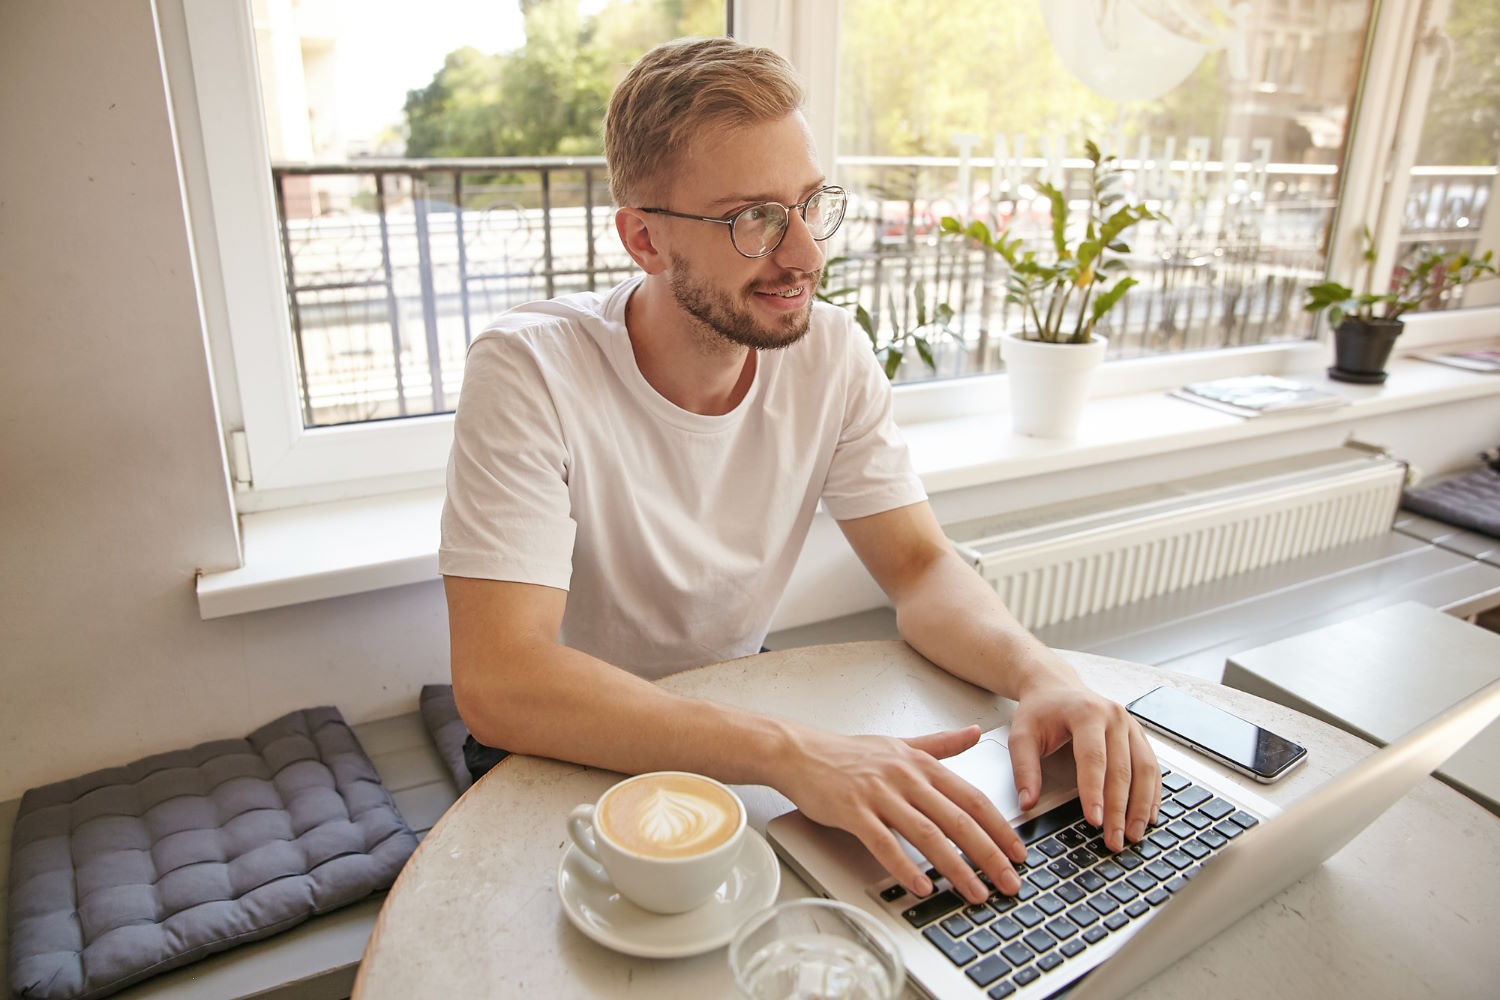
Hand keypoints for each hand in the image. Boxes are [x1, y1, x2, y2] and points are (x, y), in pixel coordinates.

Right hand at [777, 724, 1027, 904]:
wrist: (800, 751)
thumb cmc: (849, 753)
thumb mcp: (901, 743)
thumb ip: (942, 744)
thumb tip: (976, 733)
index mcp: (922, 764)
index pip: (972, 798)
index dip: (1000, 828)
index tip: (1019, 853)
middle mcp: (905, 777)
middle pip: (958, 819)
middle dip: (989, 855)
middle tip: (1009, 882)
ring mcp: (879, 794)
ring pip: (927, 834)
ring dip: (956, 868)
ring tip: (975, 892)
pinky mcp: (853, 811)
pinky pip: (884, 843)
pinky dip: (905, 867)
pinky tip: (922, 886)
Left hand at [1008, 682, 1159, 853]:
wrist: (1055, 686)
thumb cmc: (1040, 711)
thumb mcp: (1021, 735)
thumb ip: (1024, 769)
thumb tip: (1027, 803)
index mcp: (1086, 713)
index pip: (1093, 758)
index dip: (1095, 792)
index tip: (1093, 821)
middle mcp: (1114, 717)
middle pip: (1122, 769)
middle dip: (1119, 809)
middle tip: (1114, 840)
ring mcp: (1131, 725)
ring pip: (1144, 770)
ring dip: (1141, 806)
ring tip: (1135, 835)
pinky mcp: (1139, 735)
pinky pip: (1151, 767)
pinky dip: (1152, 794)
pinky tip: (1148, 816)